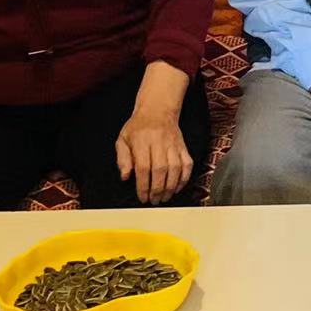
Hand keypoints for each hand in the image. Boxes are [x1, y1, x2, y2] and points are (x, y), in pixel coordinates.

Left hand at [115, 62, 194, 203]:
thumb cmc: (138, 127)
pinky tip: (177, 187)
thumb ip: (122, 158)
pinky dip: (184, 178)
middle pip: (160, 170)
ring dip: (170, 187)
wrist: (158, 110)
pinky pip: (187, 164)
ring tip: (164, 198)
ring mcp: (173, 144)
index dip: (143, 185)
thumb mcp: (123, 139)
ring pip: (175, 168)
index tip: (142, 196)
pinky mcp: (183, 146)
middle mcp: (159, 142)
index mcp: (142, 141)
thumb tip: (125, 176)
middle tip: (154, 201)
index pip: (143, 167)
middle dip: (157, 189)